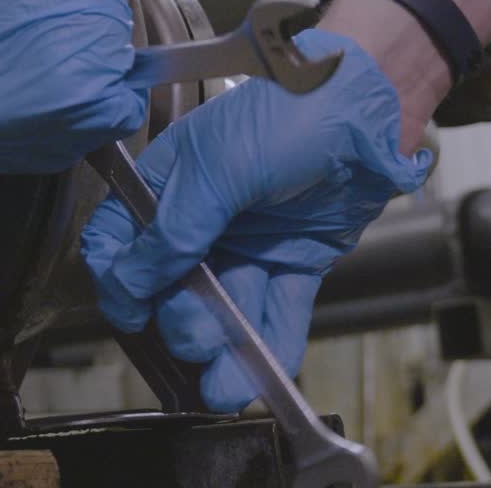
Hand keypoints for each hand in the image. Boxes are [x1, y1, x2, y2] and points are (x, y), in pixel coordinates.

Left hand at [0, 0, 145, 173]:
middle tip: (66, 74)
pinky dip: (121, 87)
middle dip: (57, 117)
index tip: (38, 102)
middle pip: (35, 150)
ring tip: (80, 52)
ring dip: (89, 100)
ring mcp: (29, 129)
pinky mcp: (80, 112)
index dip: (21, 122)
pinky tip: (100, 51)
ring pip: (78, 138)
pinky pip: (116, 116)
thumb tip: (2, 96)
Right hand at [80, 29, 432, 411]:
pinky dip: (273, 342)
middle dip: (181, 320)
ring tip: (227, 385)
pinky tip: (265, 372)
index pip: (120, 241)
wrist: (371, 105)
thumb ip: (173, 232)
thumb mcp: (216, 169)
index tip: (130, 314)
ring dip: (225, 349)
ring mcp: (250, 241)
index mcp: (167, 184)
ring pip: (226, 307)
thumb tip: (129, 283)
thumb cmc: (287, 111)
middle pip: (172, 287)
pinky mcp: (296, 258)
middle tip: (195, 338)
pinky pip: (278, 308)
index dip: (119, 281)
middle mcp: (203, 218)